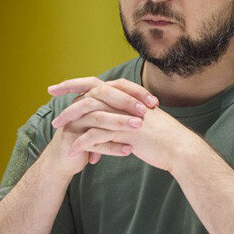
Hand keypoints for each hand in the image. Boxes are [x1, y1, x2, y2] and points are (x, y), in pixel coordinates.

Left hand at [50, 79, 204, 172]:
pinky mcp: (125, 132)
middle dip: (68, 104)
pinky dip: (83, 142)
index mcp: (126, 96)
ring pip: (90, 115)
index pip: (95, 84)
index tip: (56, 88)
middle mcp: (124, 102)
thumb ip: (126, 114)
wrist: (179, 148)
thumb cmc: (162, 137)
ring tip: (59, 133)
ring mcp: (124, 116)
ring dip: (72, 124)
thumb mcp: (142, 120)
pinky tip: (72, 149)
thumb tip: (112, 115)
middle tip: (54, 116)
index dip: (74, 85)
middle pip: (89, 96)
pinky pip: (98, 136)